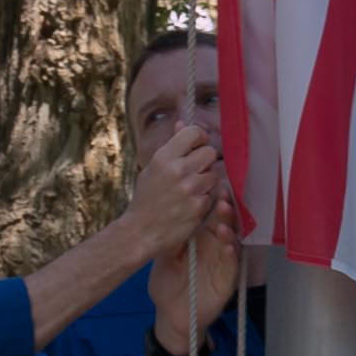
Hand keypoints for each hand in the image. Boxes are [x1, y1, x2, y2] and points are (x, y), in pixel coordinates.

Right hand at [113, 123, 230, 274]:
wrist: (141, 232)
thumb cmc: (146, 199)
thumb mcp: (152, 169)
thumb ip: (171, 148)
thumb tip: (182, 124)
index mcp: (164, 157)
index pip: (193, 133)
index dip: (200, 137)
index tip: (198, 145)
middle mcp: (178, 170)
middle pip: (210, 152)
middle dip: (205, 160)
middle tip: (196, 169)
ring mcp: (190, 189)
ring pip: (214, 174)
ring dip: (207, 180)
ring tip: (191, 189)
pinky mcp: (199, 206)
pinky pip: (212, 194)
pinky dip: (205, 198)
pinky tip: (191, 204)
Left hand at [145, 208, 243, 355]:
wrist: (172, 315)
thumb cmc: (167, 284)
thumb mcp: (164, 256)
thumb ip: (170, 236)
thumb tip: (170, 211)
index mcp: (199, 238)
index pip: (209, 215)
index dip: (212, 201)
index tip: (211, 186)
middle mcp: (214, 246)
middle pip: (224, 223)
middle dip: (224, 208)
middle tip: (222, 194)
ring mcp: (222, 262)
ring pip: (231, 240)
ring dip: (230, 226)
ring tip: (224, 214)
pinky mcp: (227, 279)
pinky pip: (232, 263)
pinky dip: (231, 253)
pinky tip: (228, 244)